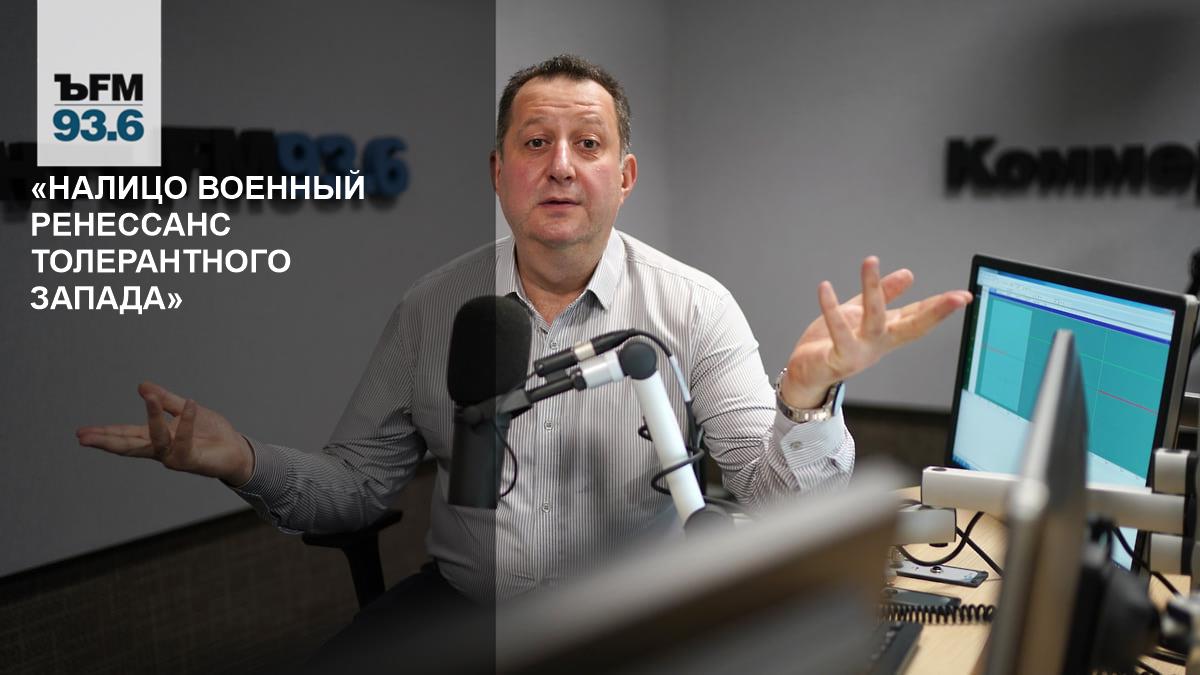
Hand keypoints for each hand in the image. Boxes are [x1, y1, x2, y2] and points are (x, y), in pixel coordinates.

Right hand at [76, 381, 254, 485]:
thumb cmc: (211, 433)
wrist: (237, 449)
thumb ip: (166, 400)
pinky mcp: (192, 461)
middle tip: (83, 437)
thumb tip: (142, 386)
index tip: (81, 433)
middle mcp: (161, 450)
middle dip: (106, 441)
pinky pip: (186, 441)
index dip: (105, 433)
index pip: (125, 435)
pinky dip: (188, 422)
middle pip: (129, 446)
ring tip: (149, 397)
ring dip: (153, 417)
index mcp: (156, 438)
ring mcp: (174, 457)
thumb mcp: (185, 410)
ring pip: (157, 439)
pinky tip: (191, 405)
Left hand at [779, 256, 972, 407]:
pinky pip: (838, 331)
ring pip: (874, 319)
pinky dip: (831, 308)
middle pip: (912, 326)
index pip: (918, 316)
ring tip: (870, 262)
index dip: (941, 306)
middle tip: (955, 297)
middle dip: (935, 312)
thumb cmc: (831, 345)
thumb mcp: (859, 314)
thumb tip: (908, 275)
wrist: (805, 374)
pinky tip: (825, 288)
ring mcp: (861, 352)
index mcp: (886, 333)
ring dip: (873, 289)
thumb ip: (883, 296)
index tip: (964, 295)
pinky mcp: (839, 357)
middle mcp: (879, 344)